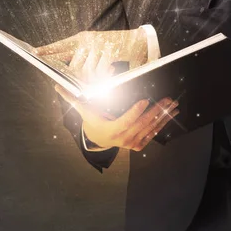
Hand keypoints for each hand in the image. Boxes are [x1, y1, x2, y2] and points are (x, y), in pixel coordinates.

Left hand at [34, 29, 147, 82]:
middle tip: (87, 82)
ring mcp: (98, 44)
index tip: (35, 52)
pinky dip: (105, 76)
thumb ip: (82, 58)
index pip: (61, 45)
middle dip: (79, 79)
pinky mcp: (109, 50)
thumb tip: (69, 74)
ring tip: (105, 72)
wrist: (139, 41)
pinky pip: (100, 72)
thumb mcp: (95, 49)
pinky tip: (111, 70)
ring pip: (88, 72)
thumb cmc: (114, 48)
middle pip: (74, 68)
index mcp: (81, 38)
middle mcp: (87, 40)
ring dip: (95, 78)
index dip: (48, 50)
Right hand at [55, 85, 178, 150]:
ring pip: (150, 128)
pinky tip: (172, 114)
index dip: (135, 112)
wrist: (99, 139)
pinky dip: (163, 123)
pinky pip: (153, 133)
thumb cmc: (93, 120)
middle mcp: (123, 138)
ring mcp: (132, 143)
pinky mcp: (139, 144)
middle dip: (156, 111)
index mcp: (111, 130)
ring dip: (164, 116)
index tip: (145, 100)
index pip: (125, 121)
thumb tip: (57, 86)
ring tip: (173, 104)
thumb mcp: (83, 110)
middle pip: (142, 124)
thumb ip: (72, 98)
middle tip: (167, 99)